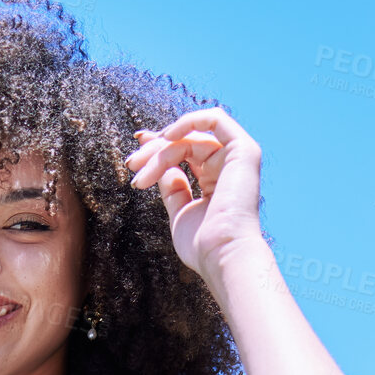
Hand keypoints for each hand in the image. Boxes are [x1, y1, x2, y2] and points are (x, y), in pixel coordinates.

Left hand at [124, 107, 264, 281]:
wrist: (222, 255)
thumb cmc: (203, 246)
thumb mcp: (180, 212)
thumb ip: (173, 188)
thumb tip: (162, 168)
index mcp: (215, 181)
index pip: (185, 152)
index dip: (158, 147)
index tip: (134, 156)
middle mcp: (227, 166)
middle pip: (184, 143)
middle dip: (154, 149)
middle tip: (131, 164)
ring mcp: (236, 157)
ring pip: (190, 137)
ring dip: (161, 149)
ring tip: (142, 170)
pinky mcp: (243, 150)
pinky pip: (215, 119)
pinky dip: (189, 122)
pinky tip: (167, 136)